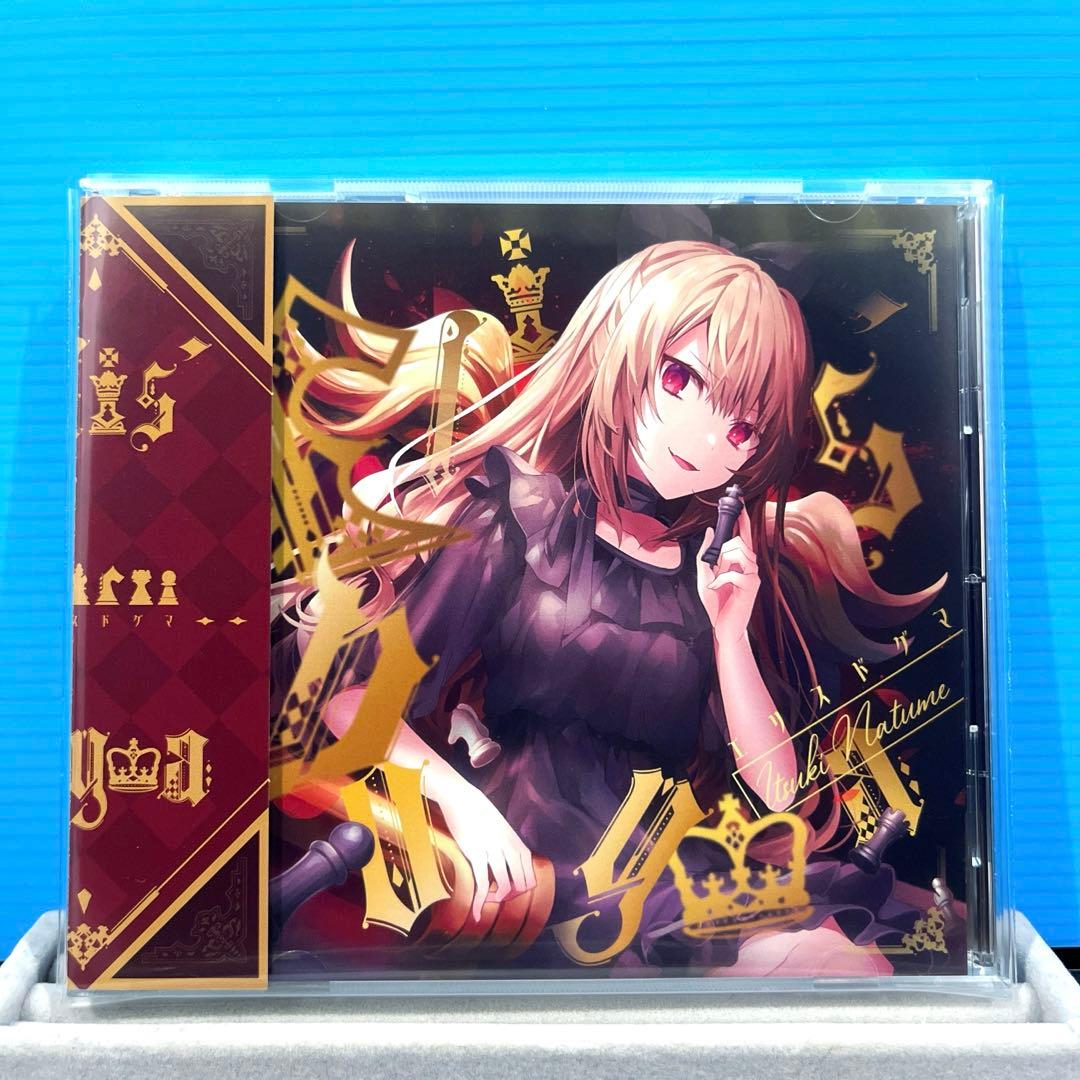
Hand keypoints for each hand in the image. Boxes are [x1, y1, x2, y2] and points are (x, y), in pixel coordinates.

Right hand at [437, 780, 536, 920]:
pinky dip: (480, 901)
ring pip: (504, 884)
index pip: (529, 873)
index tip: (512, 892)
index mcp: (516, 841)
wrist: (462, 797)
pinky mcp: (475, 853)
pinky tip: (477, 912)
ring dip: (498, 898)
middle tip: (499, 898)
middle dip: (512, 895)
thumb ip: (506, 844)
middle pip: (520, 881)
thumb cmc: (479, 811)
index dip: (523, 888)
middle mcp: (509, 847)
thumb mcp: (500, 827)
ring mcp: (493, 850)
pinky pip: (481, 883)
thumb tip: (508, 860)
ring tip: (489, 901)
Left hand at [696, 507, 759, 648]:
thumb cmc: (716, 602)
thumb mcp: (704, 576)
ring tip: (716, 580)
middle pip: (739, 542)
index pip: (743, 534)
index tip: (739, 501)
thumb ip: (706, 554)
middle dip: (724, 551)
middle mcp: (750, 565)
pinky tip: (717, 587)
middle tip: (716, 569)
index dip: (742, 517)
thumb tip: (711, 530)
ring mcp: (753, 575)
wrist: (723, 628)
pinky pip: (734, 573)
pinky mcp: (751, 586)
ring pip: (739, 553)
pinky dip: (721, 580)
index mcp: (739, 561)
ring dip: (722, 566)